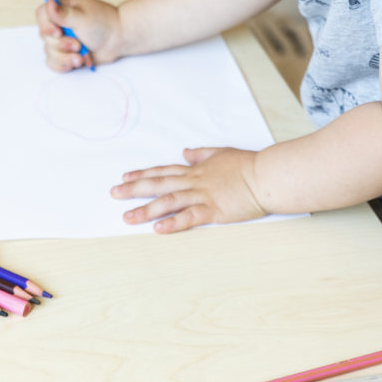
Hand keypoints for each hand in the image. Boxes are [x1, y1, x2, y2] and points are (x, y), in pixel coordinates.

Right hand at [34, 0, 120, 71]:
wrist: (119, 39)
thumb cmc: (104, 24)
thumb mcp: (83, 17)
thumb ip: (63, 13)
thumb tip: (49, 2)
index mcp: (61, 10)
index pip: (41, 15)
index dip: (46, 26)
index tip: (58, 33)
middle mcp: (59, 24)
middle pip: (45, 37)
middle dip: (62, 45)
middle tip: (78, 45)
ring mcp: (62, 40)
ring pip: (49, 53)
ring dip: (65, 58)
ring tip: (81, 57)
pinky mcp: (66, 54)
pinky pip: (54, 63)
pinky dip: (64, 65)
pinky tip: (77, 62)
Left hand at [110, 147, 266, 232]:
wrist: (267, 175)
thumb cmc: (248, 165)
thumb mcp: (221, 153)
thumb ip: (201, 153)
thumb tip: (185, 152)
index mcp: (195, 170)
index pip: (163, 171)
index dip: (143, 174)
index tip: (125, 177)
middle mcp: (194, 182)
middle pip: (158, 184)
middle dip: (134, 189)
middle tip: (114, 194)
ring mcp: (202, 196)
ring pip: (168, 202)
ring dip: (146, 210)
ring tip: (127, 217)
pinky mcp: (214, 211)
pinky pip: (189, 217)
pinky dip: (172, 223)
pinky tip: (158, 229)